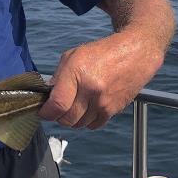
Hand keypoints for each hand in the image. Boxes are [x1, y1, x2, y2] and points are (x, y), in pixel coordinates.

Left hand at [38, 31, 164, 129]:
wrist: (134, 54)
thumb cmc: (101, 53)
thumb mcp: (73, 56)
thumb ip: (58, 77)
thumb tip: (47, 97)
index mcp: (78, 73)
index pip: (57, 104)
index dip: (46, 112)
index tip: (43, 112)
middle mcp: (92, 90)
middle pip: (67, 119)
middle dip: (57, 116)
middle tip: (56, 109)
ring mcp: (104, 102)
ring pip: (79, 124)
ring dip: (72, 119)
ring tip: (72, 106)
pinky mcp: (114, 110)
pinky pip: (94, 125)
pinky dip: (86, 121)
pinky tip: (86, 109)